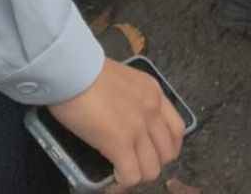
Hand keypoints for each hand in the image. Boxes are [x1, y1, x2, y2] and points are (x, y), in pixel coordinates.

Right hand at [45, 58, 184, 190]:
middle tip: (134, 164)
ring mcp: (138, 129)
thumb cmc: (87, 71)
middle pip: (168, 153)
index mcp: (155, 93)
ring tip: (122, 172)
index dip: (167, 147)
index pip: (177, 129)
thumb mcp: (124, 80)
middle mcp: (153, 111)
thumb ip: (132, 98)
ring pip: (152, 169)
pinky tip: (113, 175)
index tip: (152, 152)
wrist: (73, 70)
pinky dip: (123, 181)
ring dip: (138, 175)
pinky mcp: (119, 143)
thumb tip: (124, 117)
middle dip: (152, 163)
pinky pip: (131, 175)